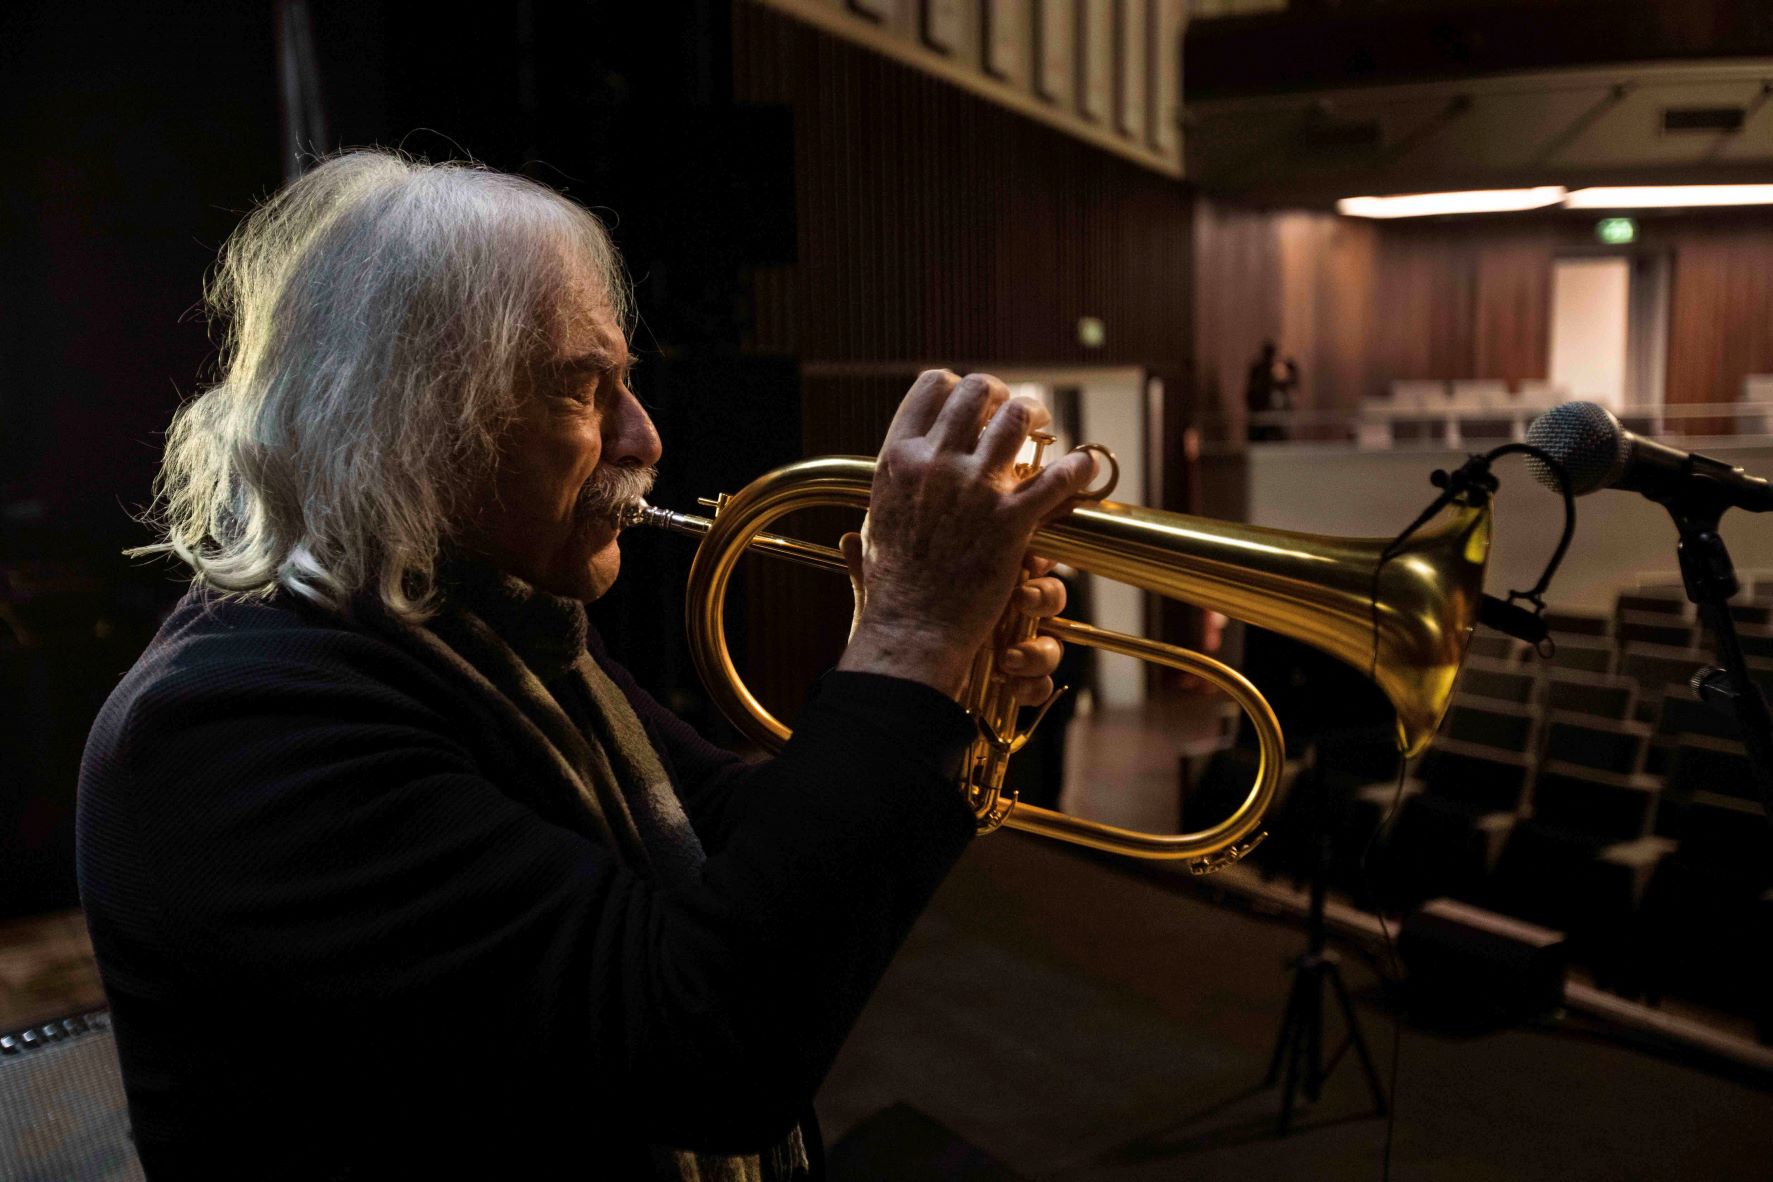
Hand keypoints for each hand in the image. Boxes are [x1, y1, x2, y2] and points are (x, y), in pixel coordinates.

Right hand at [834, 369, 1095, 698]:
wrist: (911, 632)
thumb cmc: (891, 588)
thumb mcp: (875, 525)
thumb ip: (889, 490)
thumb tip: (891, 473)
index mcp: (898, 459)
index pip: (932, 386)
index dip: (960, 386)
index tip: (974, 406)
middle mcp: (934, 464)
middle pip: (980, 390)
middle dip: (1003, 394)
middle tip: (1015, 413)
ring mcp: (974, 489)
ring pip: (1018, 416)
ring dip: (1037, 415)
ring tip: (1045, 428)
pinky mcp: (1010, 521)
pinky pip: (1057, 476)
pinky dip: (1077, 467)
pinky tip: (1084, 466)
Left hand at [842, 539, 1068, 705]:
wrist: (891, 691)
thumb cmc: (889, 637)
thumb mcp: (880, 598)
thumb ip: (868, 564)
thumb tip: (846, 537)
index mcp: (977, 576)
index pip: (1021, 556)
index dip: (1030, 555)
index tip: (1022, 557)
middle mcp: (997, 610)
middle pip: (1048, 595)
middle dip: (1044, 596)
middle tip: (1022, 598)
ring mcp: (1008, 647)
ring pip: (1049, 642)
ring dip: (1040, 648)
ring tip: (1009, 656)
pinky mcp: (1011, 684)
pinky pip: (1041, 682)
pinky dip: (1033, 685)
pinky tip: (1011, 684)